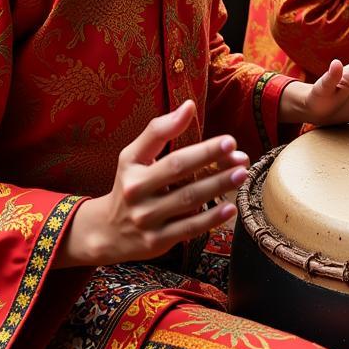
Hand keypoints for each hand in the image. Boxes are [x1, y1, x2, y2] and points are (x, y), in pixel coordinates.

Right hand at [58, 101, 247, 267]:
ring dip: (218, 189)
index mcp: (134, 171)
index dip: (202, 149)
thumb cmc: (128, 186)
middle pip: (183, 178)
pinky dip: (211, 219)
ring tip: (240, 175)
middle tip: (241, 157)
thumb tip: (189, 106)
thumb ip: (159, 130)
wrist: (107, 232)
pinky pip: (189, 230)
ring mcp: (148, 221)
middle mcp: (139, 196)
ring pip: (189, 203)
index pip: (173, 158)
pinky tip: (230, 208)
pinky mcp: (157, 242)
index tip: (229, 140)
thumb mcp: (133, 156)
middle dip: (214, 166)